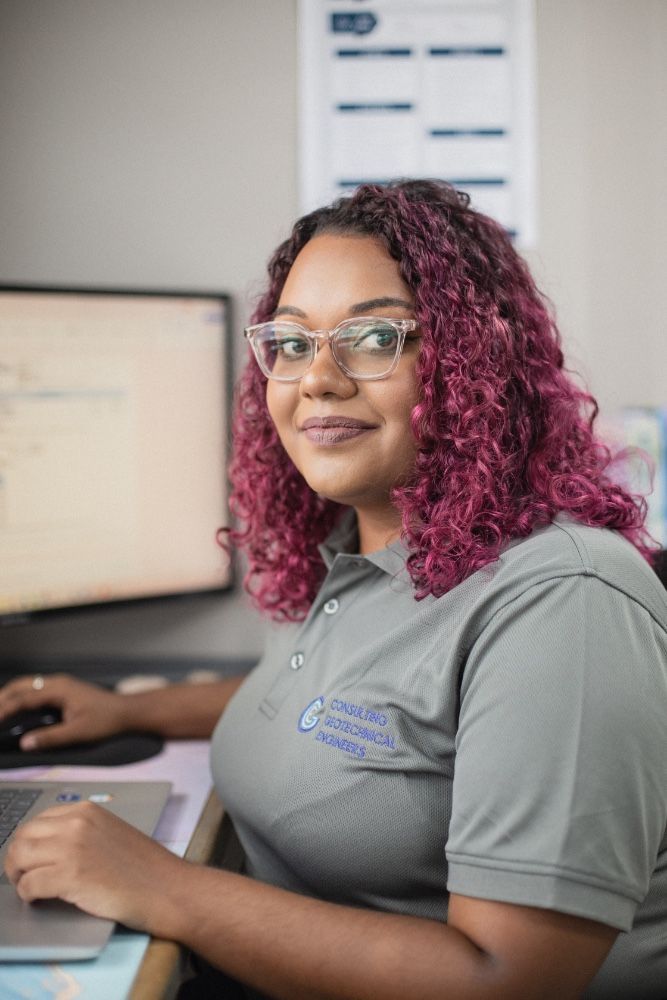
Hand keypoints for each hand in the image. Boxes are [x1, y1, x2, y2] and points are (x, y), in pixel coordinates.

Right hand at [0, 674, 127, 749]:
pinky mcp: (63, 690)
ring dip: (10, 696)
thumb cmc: (106, 721)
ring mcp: (60, 684)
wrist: (127, 712)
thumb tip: (25, 743)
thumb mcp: (78, 733)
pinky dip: (21, 697)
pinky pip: (35, 689)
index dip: (4, 710)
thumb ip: (51, 738)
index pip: (23, 699)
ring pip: (27, 685)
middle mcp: (57, 683)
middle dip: (2, 698)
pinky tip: (16, 708)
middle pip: (20, 686)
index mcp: (59, 690)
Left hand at [4, 801, 184, 932]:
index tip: (29, 857)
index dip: (28, 842)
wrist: (166, 888)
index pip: (37, 820)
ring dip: (18, 876)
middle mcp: (76, 823)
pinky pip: (28, 885)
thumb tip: (46, 845)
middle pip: (22, 837)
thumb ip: (80, 831)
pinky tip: (40, 899)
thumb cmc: (143, 867)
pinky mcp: (70, 877)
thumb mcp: (110, 833)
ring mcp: (72, 848)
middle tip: (22, 875)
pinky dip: (28, 895)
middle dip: (16, 859)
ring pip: (19, 858)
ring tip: (28, 887)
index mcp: (86, 810)